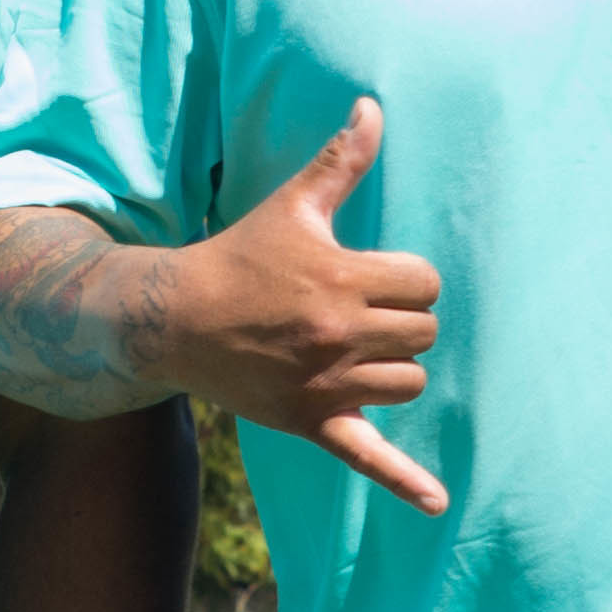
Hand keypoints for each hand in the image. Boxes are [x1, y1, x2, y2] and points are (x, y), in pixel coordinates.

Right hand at [155, 100, 448, 514]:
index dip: (408, 277)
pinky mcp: (312, 422)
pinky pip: (369, 458)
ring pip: (410, 382)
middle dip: (404, 319)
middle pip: (425, 332)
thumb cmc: (238, 257)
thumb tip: (373, 106)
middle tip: (363, 312)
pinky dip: (405, 482)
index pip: (425, 282)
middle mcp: (338, 335)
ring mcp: (327, 384)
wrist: (174, 320)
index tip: (376, 275)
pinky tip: (437, 504)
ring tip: (360, 352)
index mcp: (340, 279)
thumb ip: (340, 162)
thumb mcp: (291, 206)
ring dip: (397, 367)